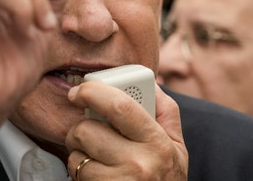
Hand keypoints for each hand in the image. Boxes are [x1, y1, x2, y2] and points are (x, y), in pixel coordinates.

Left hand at [65, 83, 187, 179]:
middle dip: (80, 128)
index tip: (81, 90)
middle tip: (89, 132)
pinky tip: (97, 174)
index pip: (119, 106)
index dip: (94, 92)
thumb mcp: (177, 147)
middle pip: (86, 130)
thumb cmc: (167, 179)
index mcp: (157, 143)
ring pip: (76, 154)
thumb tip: (149, 81)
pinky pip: (75, 175)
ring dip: (78, 153)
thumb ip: (165, 111)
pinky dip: (79, 172)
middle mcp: (138, 165)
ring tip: (97, 158)